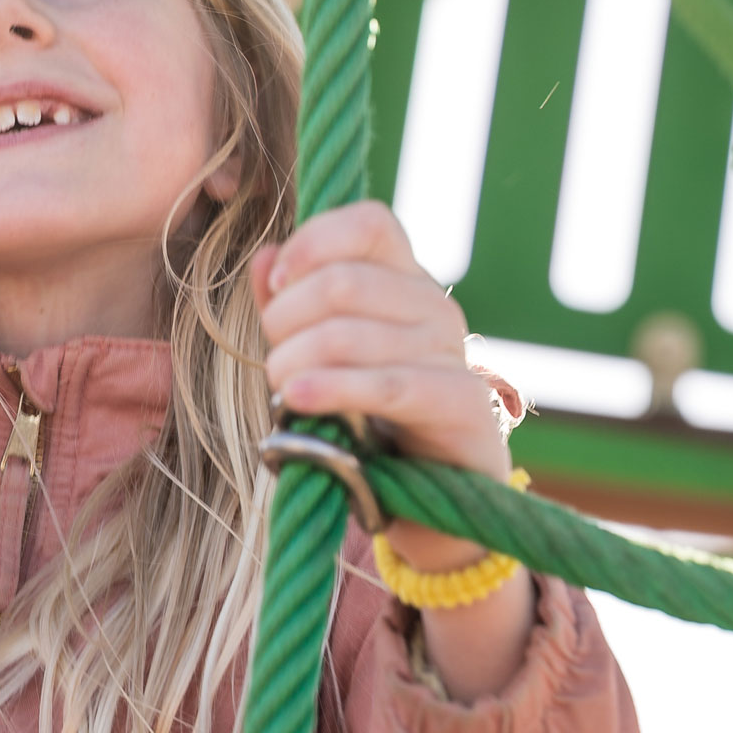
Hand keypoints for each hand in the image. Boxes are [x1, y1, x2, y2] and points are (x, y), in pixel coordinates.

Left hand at [250, 201, 532, 702]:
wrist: (427, 508)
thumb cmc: (365, 427)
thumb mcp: (316, 362)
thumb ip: (290, 307)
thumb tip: (266, 256)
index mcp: (404, 282)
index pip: (368, 224)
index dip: (313, 243)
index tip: (276, 286)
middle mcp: (437, 308)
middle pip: (346, 279)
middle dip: (287, 320)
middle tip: (274, 363)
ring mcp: (456, 355)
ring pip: (355, 331)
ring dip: (297, 362)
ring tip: (282, 394)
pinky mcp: (466, 407)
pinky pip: (392, 385)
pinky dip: (334, 390)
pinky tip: (296, 402)